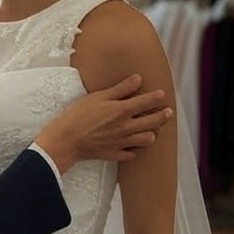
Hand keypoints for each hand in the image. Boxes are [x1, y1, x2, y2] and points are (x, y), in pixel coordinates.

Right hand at [34, 74, 172, 173]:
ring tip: (152, 129)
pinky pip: (132, 154)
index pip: (146, 102)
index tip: (162, 94)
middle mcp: (125, 128)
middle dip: (163, 116)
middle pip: (152, 122)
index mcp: (121, 111)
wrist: (65, 140)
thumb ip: (120, 89)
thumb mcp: (97, 97)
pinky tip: (134, 145)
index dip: (157, 97)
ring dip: (152, 133)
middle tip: (167, 112)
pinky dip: (136, 149)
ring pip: (147, 140)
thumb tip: (137, 79)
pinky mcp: (114, 154)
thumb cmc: (77, 116)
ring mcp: (121, 143)